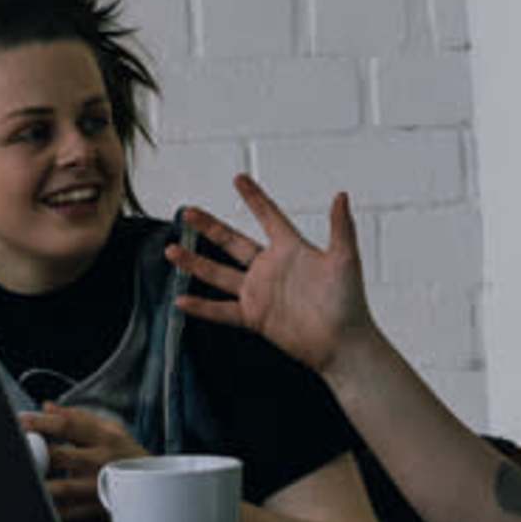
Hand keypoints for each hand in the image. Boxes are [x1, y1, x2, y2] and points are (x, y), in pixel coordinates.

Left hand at [25, 397, 139, 520]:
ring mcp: (98, 487)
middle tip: (15, 449)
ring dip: (40, 483)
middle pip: (60, 456)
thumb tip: (46, 406)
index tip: (20, 421)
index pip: (67, 426)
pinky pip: (67, 511)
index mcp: (104, 436)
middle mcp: (101, 461)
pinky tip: (36, 499)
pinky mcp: (95, 509)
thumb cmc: (123, 452)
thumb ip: (77, 416)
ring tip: (24, 478)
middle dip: (34, 453)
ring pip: (63, 487)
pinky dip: (49, 507)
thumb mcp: (108, 428)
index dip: (40, 423)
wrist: (151, 485)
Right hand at [169, 178, 370, 378]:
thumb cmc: (350, 302)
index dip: (254, 198)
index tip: (238, 178)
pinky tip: (181, 301)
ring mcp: (260, 293)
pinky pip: (222, 311)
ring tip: (170, 250)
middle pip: (232, 242)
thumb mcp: (345, 260)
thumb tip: (341, 195)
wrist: (343, 343)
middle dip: (209, 227)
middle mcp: (270, 268)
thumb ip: (341, 228)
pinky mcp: (255, 317)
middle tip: (188, 212)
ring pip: (219, 274)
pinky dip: (201, 307)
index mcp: (291, 249)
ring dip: (195, 263)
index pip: (268, 217)